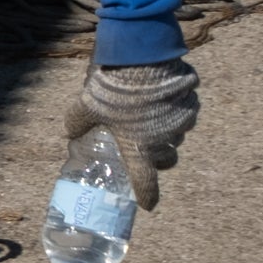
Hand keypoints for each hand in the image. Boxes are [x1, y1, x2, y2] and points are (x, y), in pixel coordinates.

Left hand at [63, 60, 199, 210]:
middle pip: (168, 157)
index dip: (147, 194)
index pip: (146, 180)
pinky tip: (162, 93)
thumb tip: (70, 132)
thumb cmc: (113, 88)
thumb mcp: (87, 106)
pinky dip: (176, 105)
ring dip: (168, 127)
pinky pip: (187, 108)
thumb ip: (78, 122)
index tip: (149, 204)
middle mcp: (165, 138)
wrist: (140, 58)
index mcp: (140, 147)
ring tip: (152, 113)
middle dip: (160, 155)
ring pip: (178, 131)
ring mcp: (182, 119)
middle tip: (148, 145)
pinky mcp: (192, 99)